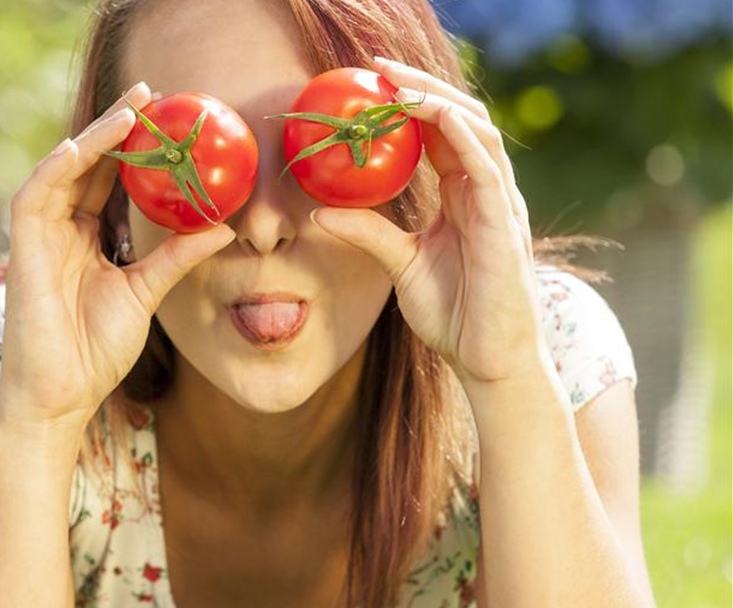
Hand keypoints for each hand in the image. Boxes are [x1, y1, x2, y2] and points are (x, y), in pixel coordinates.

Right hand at [0, 81, 236, 429]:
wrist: (64, 395)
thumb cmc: (97, 349)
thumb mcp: (148, 290)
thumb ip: (178, 256)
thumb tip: (225, 226)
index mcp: (86, 238)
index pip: (110, 179)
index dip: (135, 146)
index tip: (168, 117)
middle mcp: (61, 229)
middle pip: (88, 165)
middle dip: (118, 126)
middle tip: (153, 93)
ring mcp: (40, 237)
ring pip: (63, 170)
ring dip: (95, 137)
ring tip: (131, 110)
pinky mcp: (22, 248)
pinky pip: (35, 194)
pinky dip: (59, 166)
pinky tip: (89, 144)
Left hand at [309, 57, 543, 386]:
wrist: (487, 360)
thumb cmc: (454, 315)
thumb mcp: (400, 265)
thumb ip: (367, 234)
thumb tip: (319, 214)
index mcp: (462, 196)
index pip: (439, 134)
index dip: (409, 102)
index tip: (369, 82)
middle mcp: (483, 191)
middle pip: (459, 119)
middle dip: (421, 86)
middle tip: (377, 66)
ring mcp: (498, 204)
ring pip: (476, 131)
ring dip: (437, 100)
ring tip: (397, 83)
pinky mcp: (504, 224)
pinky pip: (486, 168)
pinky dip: (462, 136)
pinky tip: (435, 115)